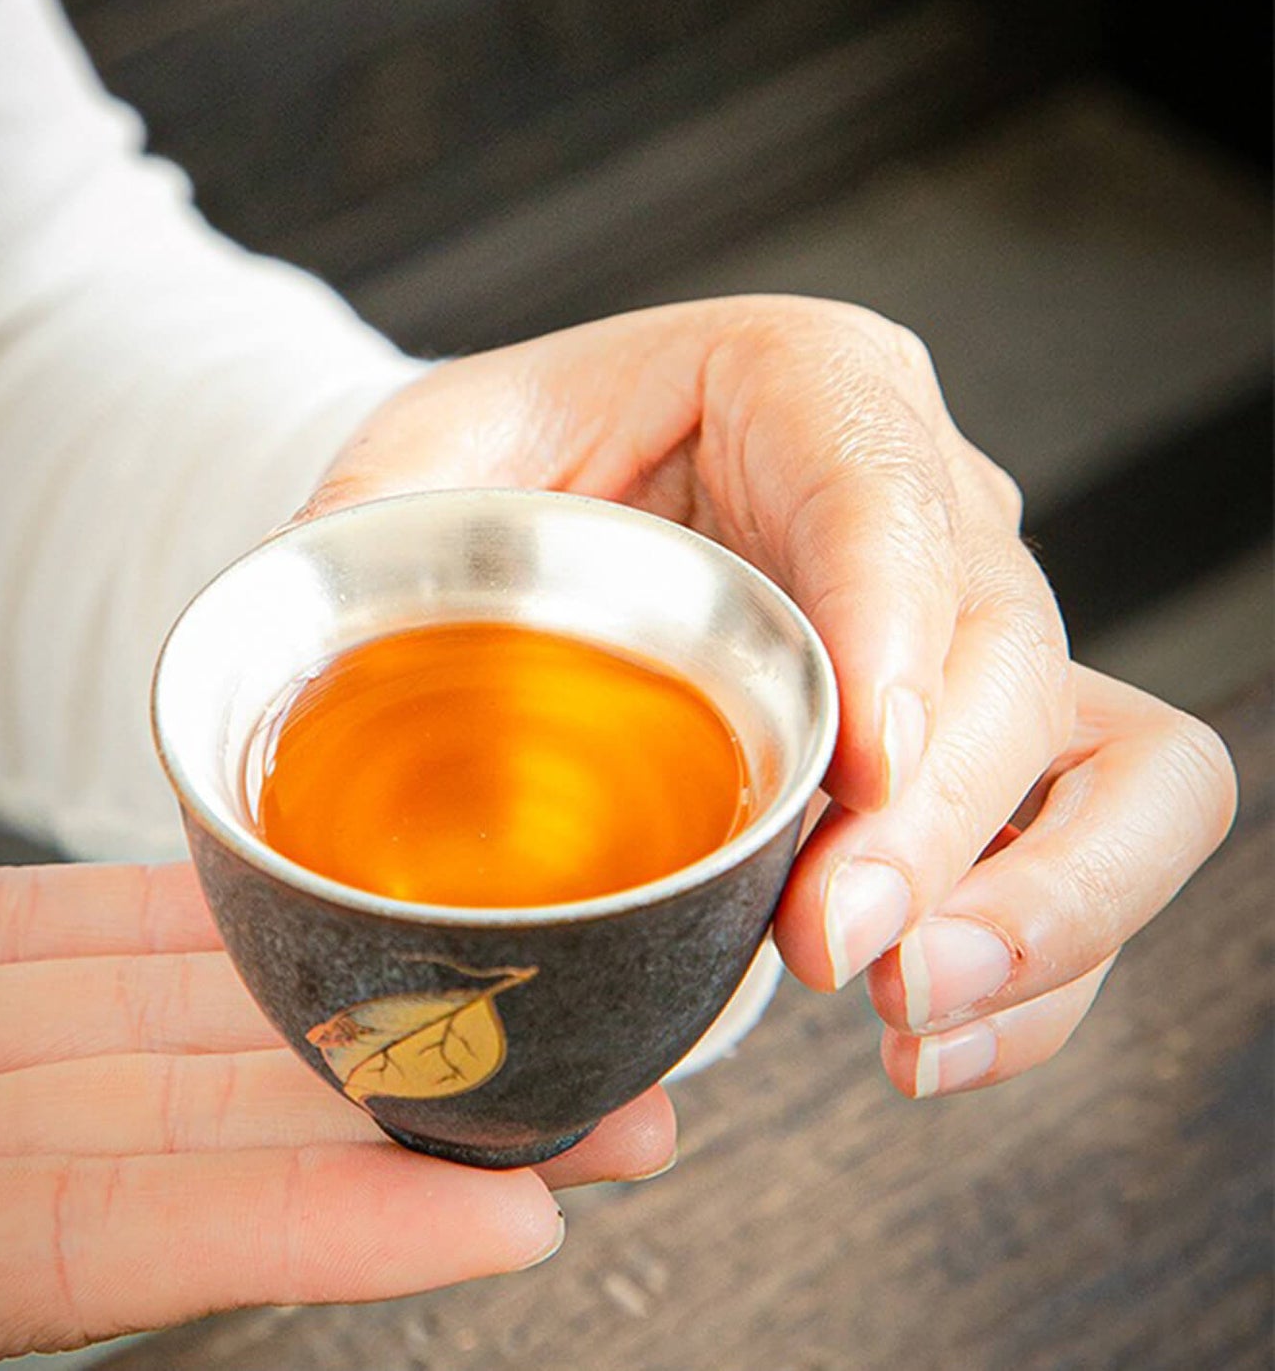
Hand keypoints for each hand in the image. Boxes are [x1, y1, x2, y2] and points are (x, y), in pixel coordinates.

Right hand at [0, 863, 673, 1370]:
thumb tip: (5, 1296)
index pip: (135, 1250)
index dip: (332, 1228)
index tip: (510, 1211)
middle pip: (201, 1131)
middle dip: (406, 1113)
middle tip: (599, 1098)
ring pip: (158, 1016)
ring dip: (343, 996)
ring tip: (527, 993)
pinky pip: (51, 931)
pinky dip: (188, 916)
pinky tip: (316, 904)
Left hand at [305, 296, 1236, 1094]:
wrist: (585, 511)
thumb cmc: (525, 467)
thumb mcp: (434, 455)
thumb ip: (371, 528)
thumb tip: (304, 644)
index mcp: (807, 389)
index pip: (886, 489)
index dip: (896, 625)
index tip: (855, 767)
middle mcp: (930, 508)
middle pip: (1010, 658)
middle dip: (946, 822)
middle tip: (833, 945)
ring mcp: (974, 642)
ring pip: (1127, 771)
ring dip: (1047, 910)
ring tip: (914, 1015)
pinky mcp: (985, 756)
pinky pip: (1084, 857)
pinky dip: (1041, 972)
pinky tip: (930, 1044)